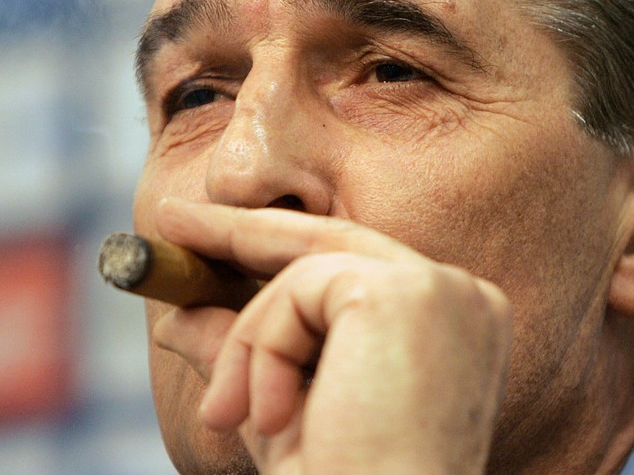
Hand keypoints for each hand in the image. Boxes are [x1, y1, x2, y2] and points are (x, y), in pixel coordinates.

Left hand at [151, 199, 511, 474]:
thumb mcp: (278, 408)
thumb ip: (240, 350)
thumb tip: (176, 318)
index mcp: (452, 324)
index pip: (355, 262)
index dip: (279, 244)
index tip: (207, 229)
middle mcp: (462, 296)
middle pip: (332, 242)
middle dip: (242, 232)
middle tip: (172, 218)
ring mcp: (442, 290)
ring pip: (306, 270)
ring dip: (251, 343)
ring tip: (232, 414)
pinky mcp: (407, 295)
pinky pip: (300, 290)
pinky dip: (264, 350)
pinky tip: (273, 416)